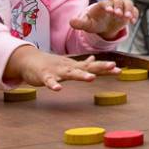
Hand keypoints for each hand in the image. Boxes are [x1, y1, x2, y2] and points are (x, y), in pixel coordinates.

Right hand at [4, 45, 118, 90]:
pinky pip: (49, 81)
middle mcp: (68, 67)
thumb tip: (93, 59)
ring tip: (91, 79)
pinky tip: (58, 89)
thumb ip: (81, 64)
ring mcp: (57, 71)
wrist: (29, 60)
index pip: (93, 66)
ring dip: (81, 76)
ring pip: (70, 73)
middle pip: (86, 67)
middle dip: (100, 67)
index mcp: (75, 66)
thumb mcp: (68, 64)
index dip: (105, 68)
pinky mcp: (44, 76)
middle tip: (113, 67)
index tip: (119, 70)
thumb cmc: (51, 64)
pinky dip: (53, 85)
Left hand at [70, 0, 138, 39]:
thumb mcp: (87, 24)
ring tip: (128, 18)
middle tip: (119, 15)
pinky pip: (134, 10)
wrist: (104, 26)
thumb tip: (71, 22)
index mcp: (102, 5)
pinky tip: (133, 21)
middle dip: (119, 6)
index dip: (108, 5)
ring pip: (127, 2)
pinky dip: (135, 14)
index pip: (105, 2)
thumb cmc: (95, 22)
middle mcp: (112, 4)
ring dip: (129, 9)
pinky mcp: (128, 12)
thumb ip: (80, 23)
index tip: (109, 11)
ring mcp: (121, 7)